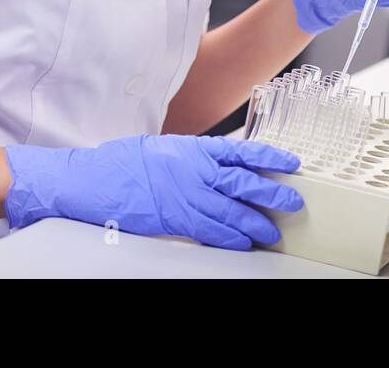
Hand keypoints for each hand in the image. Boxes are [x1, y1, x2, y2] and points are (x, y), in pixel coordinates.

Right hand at [3, 134, 303, 249]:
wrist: (94, 179)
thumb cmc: (125, 162)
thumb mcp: (165, 147)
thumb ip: (194, 155)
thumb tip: (220, 163)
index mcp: (194, 148)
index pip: (242, 150)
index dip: (270, 157)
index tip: (291, 162)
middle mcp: (195, 170)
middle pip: (245, 182)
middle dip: (273, 193)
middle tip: (294, 201)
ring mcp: (186, 195)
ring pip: (232, 210)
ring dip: (256, 222)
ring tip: (273, 231)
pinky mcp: (175, 219)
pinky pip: (211, 230)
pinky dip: (230, 237)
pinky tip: (243, 242)